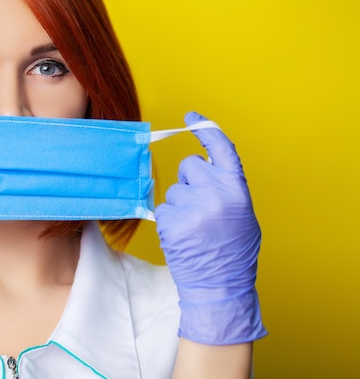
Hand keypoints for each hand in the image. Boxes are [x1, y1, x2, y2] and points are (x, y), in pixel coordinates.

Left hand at [155, 112, 266, 344]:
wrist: (220, 286)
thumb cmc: (233, 251)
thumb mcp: (242, 214)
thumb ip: (226, 187)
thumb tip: (204, 167)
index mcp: (237, 189)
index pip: (222, 147)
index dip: (206, 129)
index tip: (191, 118)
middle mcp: (215, 194)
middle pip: (188, 167)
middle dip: (190, 182)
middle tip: (200, 208)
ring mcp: (191, 208)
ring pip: (172, 190)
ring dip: (179, 205)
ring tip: (193, 229)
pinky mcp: (170, 222)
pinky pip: (161, 209)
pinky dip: (168, 221)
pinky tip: (182, 237)